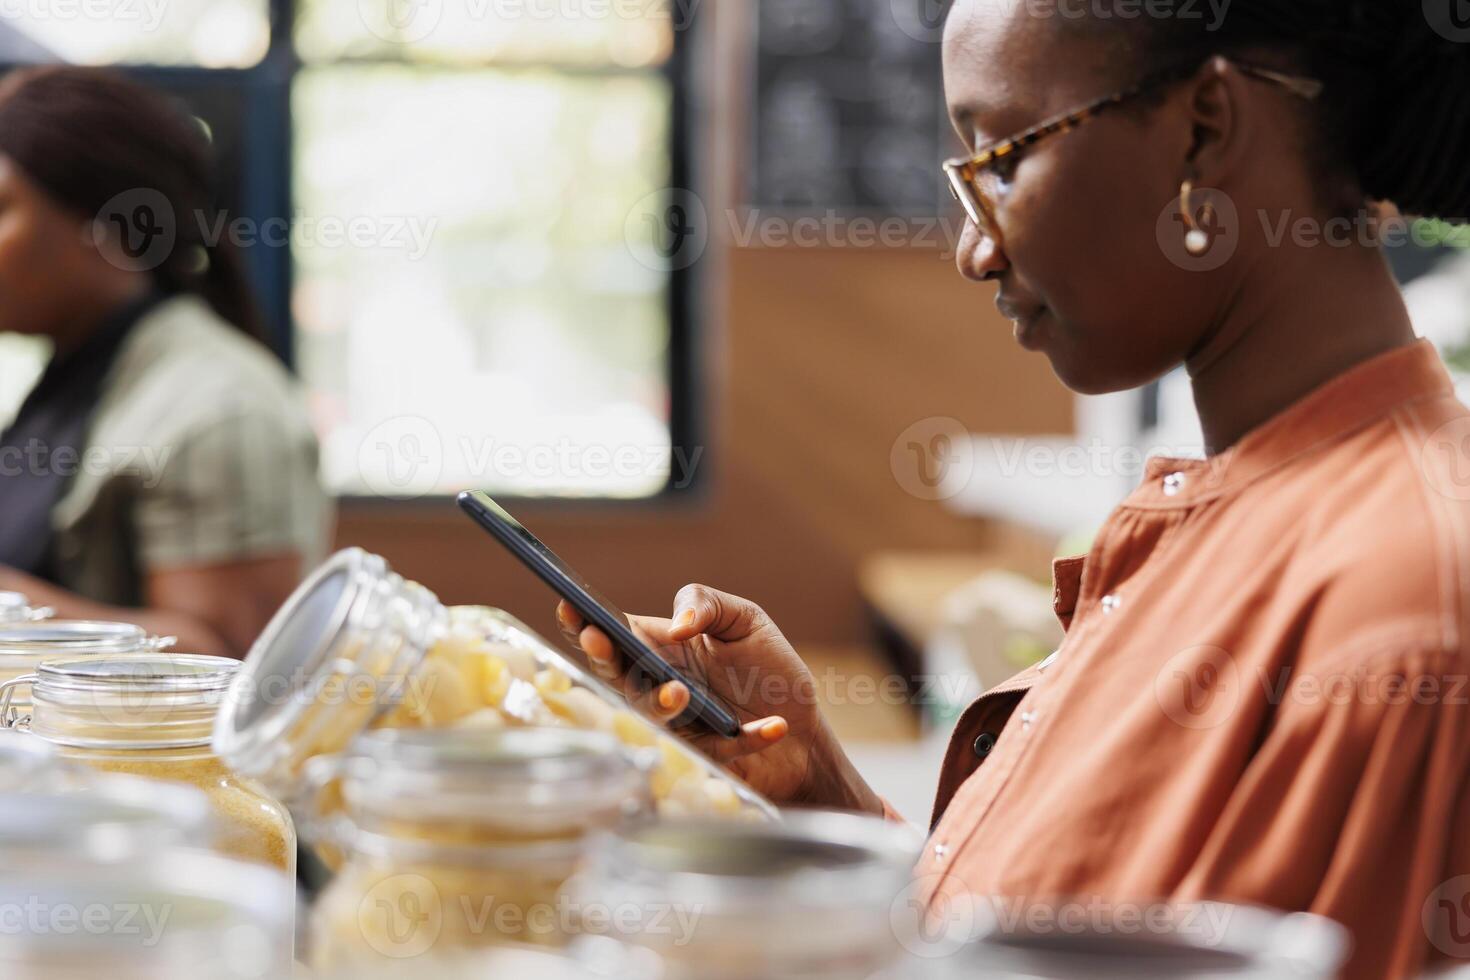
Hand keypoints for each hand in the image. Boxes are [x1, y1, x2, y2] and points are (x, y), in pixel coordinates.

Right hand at [556, 585, 882, 813]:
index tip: (570, 608)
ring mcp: (679, 727)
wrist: (806, 732)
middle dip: (603, 658)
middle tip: (601, 642)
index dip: (586, 623)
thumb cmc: (768, 669)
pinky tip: (773, 726)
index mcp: (660, 650)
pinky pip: (717, 749)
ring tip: (681, 691)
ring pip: (651, 717)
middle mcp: (659, 689)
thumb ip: (707, 603)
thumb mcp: (746, 620)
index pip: (615, 634)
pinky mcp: (708, 759)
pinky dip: (748, 738)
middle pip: (617, 675)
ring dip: (660, 703)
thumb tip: (676, 624)